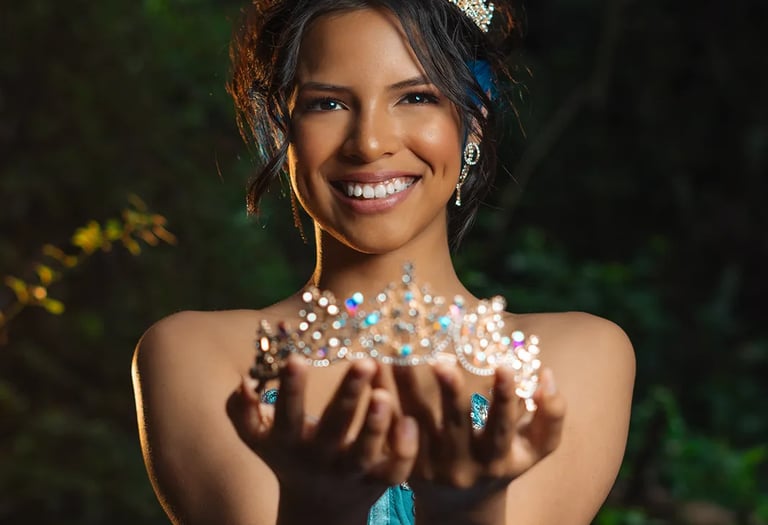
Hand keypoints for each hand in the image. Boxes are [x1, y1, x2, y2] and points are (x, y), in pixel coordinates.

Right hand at [228, 355, 417, 524]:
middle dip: (349, 395)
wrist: (317, 509)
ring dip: (376, 424)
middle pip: (335, 427)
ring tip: (386, 394)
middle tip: (364, 362)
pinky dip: (404, 449)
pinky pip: (396, 469)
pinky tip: (410, 420)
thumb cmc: (287, 456)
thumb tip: (243, 382)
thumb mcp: (259, 438)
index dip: (291, 389)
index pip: (288, 414)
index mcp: (291, 441)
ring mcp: (352, 471)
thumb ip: (243, 411)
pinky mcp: (380, 480)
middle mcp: (322, 457)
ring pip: (366, 451)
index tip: (296, 357)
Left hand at [395, 364, 565, 522]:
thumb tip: (548, 374)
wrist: (460, 503)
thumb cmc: (503, 463)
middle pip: (455, 424)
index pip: (502, 428)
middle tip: (441, 360)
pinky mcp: (403, 462)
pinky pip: (391, 427)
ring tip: (399, 355)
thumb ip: (550, 416)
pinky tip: (375, 370)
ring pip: (416, 420)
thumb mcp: (533, 449)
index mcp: (497, 459)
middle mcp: (463, 464)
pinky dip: (383, 399)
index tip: (503, 365)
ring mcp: (430, 464)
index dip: (505, 398)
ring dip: (406, 386)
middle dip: (450, 391)